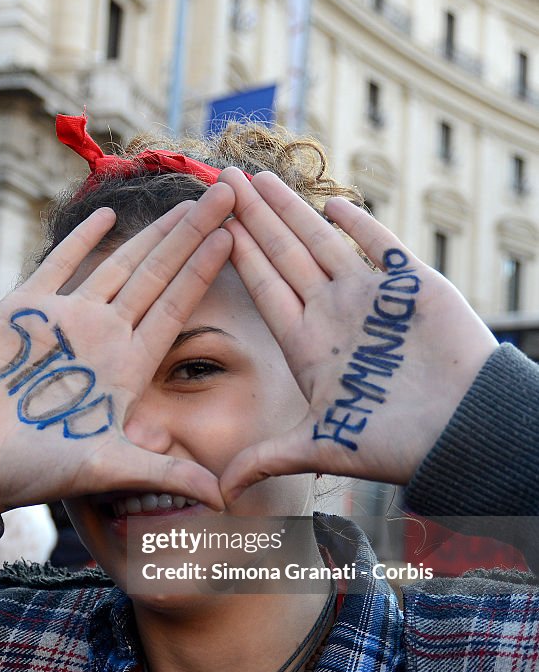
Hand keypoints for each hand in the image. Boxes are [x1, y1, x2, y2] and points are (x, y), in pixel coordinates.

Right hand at [0, 186, 234, 519]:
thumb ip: (165, 472)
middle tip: (228, 193)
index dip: (205, 270)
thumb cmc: (34, 469)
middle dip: (193, 234)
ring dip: (153, 231)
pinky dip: (81, 239)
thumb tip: (223, 497)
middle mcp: (105, 335)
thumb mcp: (108, 469)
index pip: (177, 306)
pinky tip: (107, 213)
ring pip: (119, 263)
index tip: (236, 236)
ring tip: (188, 199)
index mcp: (129, 365)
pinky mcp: (25, 309)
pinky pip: (59, 264)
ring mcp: (67, 318)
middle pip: (159, 274)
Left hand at [217, 169, 496, 502]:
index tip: (210, 224)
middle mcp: (333, 315)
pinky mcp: (410, 285)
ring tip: (260, 178)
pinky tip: (331, 201)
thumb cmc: (392, 441)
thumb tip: (219, 493)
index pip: (263, 288)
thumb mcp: (320, 448)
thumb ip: (267, 458)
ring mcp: (369, 297)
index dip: (236, 255)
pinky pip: (379, 245)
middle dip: (253, 218)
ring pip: (321, 241)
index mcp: (307, 345)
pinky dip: (357, 224)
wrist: (461, 430)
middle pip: (283, 255)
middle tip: (223, 180)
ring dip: (292, 210)